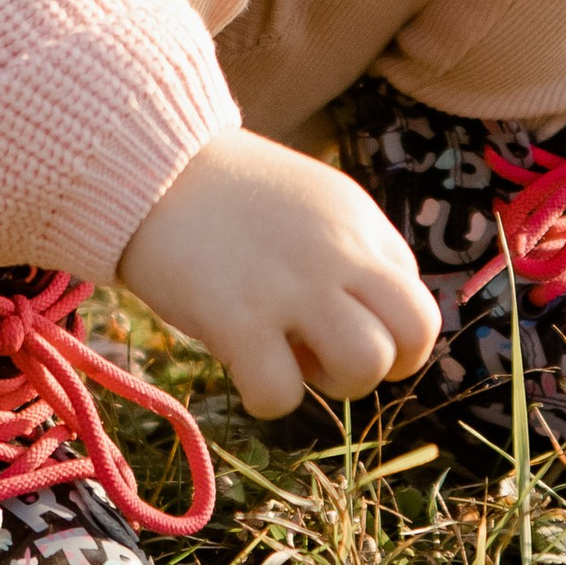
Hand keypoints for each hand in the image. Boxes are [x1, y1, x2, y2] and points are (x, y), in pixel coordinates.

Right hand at [118, 128, 437, 418]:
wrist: (149, 168)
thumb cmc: (230, 190)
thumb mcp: (316, 200)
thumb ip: (355, 249)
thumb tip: (376, 318)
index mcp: (359, 225)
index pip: (417, 304)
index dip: (388, 333)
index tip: (343, 324)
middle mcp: (338, 255)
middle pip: (415, 336)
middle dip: (383, 364)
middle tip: (329, 352)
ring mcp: (292, 289)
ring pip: (365, 367)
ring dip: (331, 382)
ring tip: (289, 357)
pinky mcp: (238, 321)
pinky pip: (282, 395)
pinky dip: (267, 396)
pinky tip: (243, 364)